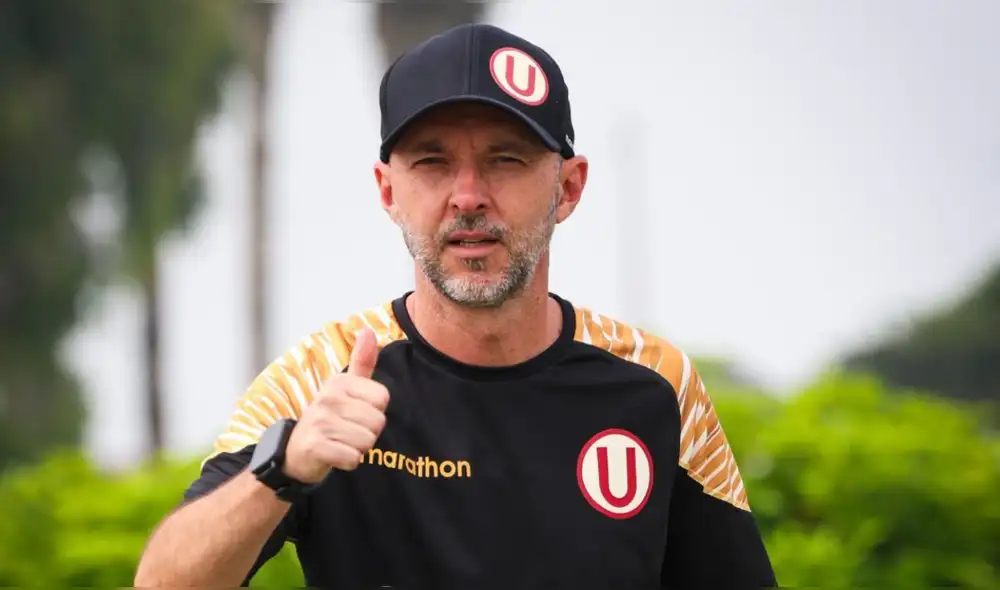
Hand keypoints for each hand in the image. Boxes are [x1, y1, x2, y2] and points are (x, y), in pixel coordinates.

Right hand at [282, 327, 388, 483]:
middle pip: (378, 422)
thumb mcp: (344, 388)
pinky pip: (353, 458)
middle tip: (346, 431)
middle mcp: (327, 397)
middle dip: (367, 433)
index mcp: (339, 382)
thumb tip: (368, 329)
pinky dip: (348, 462)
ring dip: (357, 448)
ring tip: (340, 442)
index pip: (383, 399)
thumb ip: (361, 362)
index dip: (374, 411)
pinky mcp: (315, 446)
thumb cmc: (327, 418)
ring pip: (367, 442)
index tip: (354, 413)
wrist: (294, 452)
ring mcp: (319, 421)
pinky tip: (334, 455)